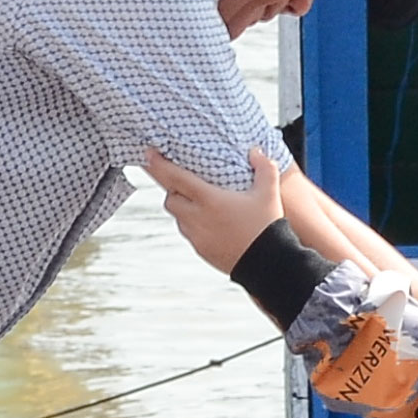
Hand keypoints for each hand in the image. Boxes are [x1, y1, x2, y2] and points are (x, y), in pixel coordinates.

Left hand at [141, 146, 290, 272]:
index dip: (158, 165)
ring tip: (199, 201)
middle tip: (181, 180)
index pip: (174, 178)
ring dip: (182, 208)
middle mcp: (197, 218)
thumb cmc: (266, 227)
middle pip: (170, 199)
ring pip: (178, 217)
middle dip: (172, 189)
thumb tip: (255, 151)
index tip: (148, 154)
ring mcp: (196, 236)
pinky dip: (192, 224)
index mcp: (209, 199)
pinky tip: (209, 221)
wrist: (268, 265)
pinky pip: (188, 233)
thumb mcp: (269, 193)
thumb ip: (264, 167)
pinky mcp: (201, 250)